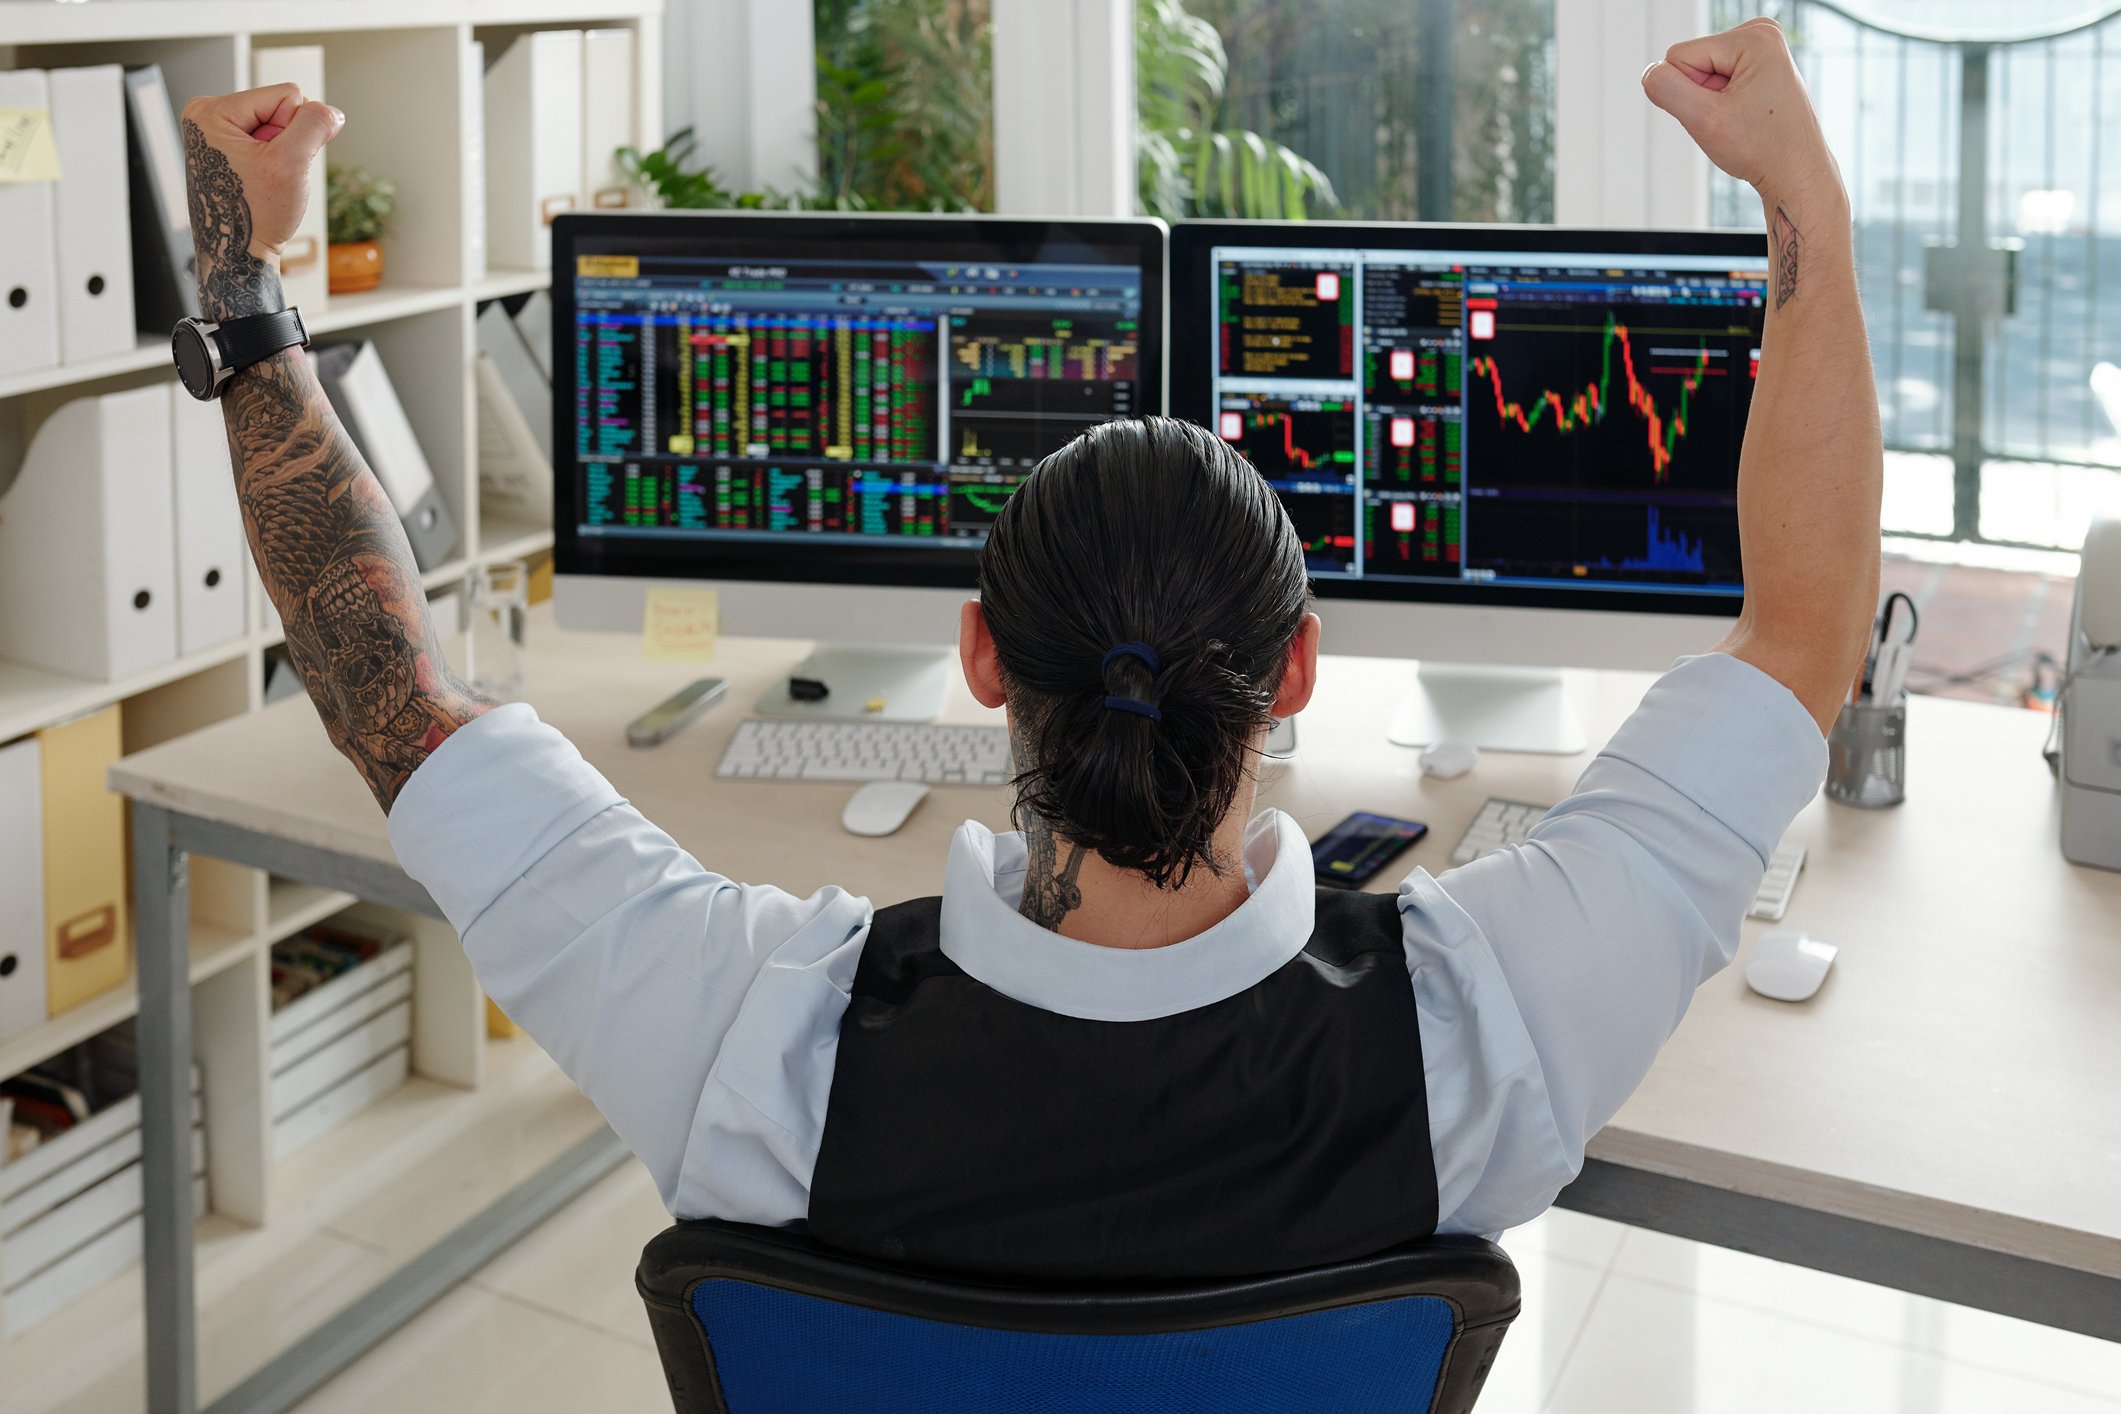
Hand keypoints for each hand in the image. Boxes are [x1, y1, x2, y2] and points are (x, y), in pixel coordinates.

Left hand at [179, 85, 342, 268]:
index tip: (277, 163)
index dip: (296, 130)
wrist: (236, 255)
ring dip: (283, 155)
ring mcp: (214, 132)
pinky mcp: (223, 148)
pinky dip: (274, 162)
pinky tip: (261, 183)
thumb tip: (332, 112)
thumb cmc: (251, 216)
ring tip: (264, 181)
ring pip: (277, 127)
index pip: (287, 96)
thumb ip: (314, 126)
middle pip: (279, 108)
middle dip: (287, 142)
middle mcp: (207, 116)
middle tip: (270, 175)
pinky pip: (267, 142)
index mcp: (211, 111)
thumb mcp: (291, 164)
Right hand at [1642, 19, 1839, 205]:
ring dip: (1712, 101)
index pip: (1680, 56)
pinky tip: (1746, 114)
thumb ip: (1667, 90)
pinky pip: (1718, 78)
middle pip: (1693, 61)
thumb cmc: (1764, 149)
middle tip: (1732, 118)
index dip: (1690, 94)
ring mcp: (1763, 47)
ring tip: (1741, 118)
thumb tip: (1649, 73)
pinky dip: (1723, 102)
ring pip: (1702, 72)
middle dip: (1702, 96)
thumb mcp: (1704, 120)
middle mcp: (1762, 34)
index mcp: (1754, 38)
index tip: (1722, 113)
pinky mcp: (1761, 63)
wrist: (1796, 171)